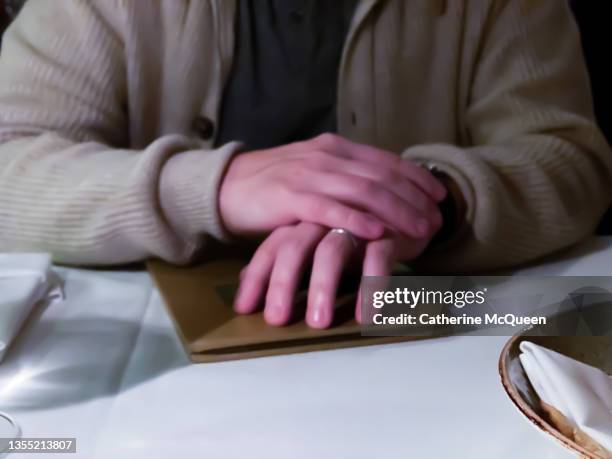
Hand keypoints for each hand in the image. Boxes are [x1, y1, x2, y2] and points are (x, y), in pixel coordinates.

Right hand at [219, 133, 445, 240]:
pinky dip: (356, 220)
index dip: (416, 178)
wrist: (228, 186)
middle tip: (436, 221)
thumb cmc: (274, 183)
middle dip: (414, 200)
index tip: (439, 196)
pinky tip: (377, 232)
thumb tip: (380, 191)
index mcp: (335, 148)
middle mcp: (326, 157)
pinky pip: (330, 209)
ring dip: (396, 211)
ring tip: (419, 230)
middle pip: (381, 177)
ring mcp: (308, 176)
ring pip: (363, 192)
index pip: (386, 160)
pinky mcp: (290, 198)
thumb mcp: (314, 171)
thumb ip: (344, 176)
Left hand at [234, 222, 430, 327]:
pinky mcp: (388, 232)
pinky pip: (377, 259)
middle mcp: (324, 220)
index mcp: (302, 221)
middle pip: (296, 247)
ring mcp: (355, 224)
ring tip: (318, 323)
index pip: (272, 247)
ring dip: (323, 287)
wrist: (403, 201)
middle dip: (284, 284)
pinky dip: (372, 287)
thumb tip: (241, 279)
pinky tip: (367, 316)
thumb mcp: (313, 238)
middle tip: (277, 320)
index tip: (244, 309)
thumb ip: (280, 256)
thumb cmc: (350, 228)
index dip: (257, 276)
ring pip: (332, 252)